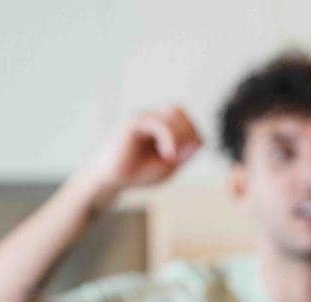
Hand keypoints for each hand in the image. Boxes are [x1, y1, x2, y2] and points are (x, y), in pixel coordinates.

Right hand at [83, 106, 202, 193]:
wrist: (110, 179)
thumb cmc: (138, 173)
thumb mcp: (169, 166)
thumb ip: (185, 154)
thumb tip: (200, 140)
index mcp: (162, 125)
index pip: (187, 120)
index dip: (193, 137)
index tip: (185, 158)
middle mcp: (152, 117)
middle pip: (181, 112)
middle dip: (188, 134)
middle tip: (179, 156)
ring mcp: (142, 117)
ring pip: (174, 113)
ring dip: (180, 135)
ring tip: (171, 156)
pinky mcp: (133, 123)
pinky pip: (159, 123)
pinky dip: (169, 138)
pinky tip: (167, 154)